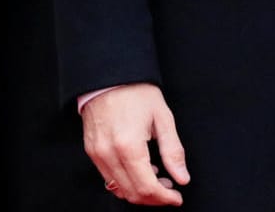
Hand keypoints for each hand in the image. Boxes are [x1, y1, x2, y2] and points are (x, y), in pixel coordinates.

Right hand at [83, 83, 189, 204]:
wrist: (109, 77)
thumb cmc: (137, 92)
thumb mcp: (163, 118)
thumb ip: (173, 151)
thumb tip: (182, 177)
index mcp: (129, 146)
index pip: (146, 187)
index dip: (164, 198)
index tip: (177, 198)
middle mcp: (109, 154)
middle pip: (132, 193)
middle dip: (154, 198)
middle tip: (171, 190)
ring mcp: (97, 155)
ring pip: (119, 189)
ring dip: (140, 191)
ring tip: (159, 178)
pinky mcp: (92, 152)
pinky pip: (109, 178)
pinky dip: (126, 182)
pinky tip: (142, 170)